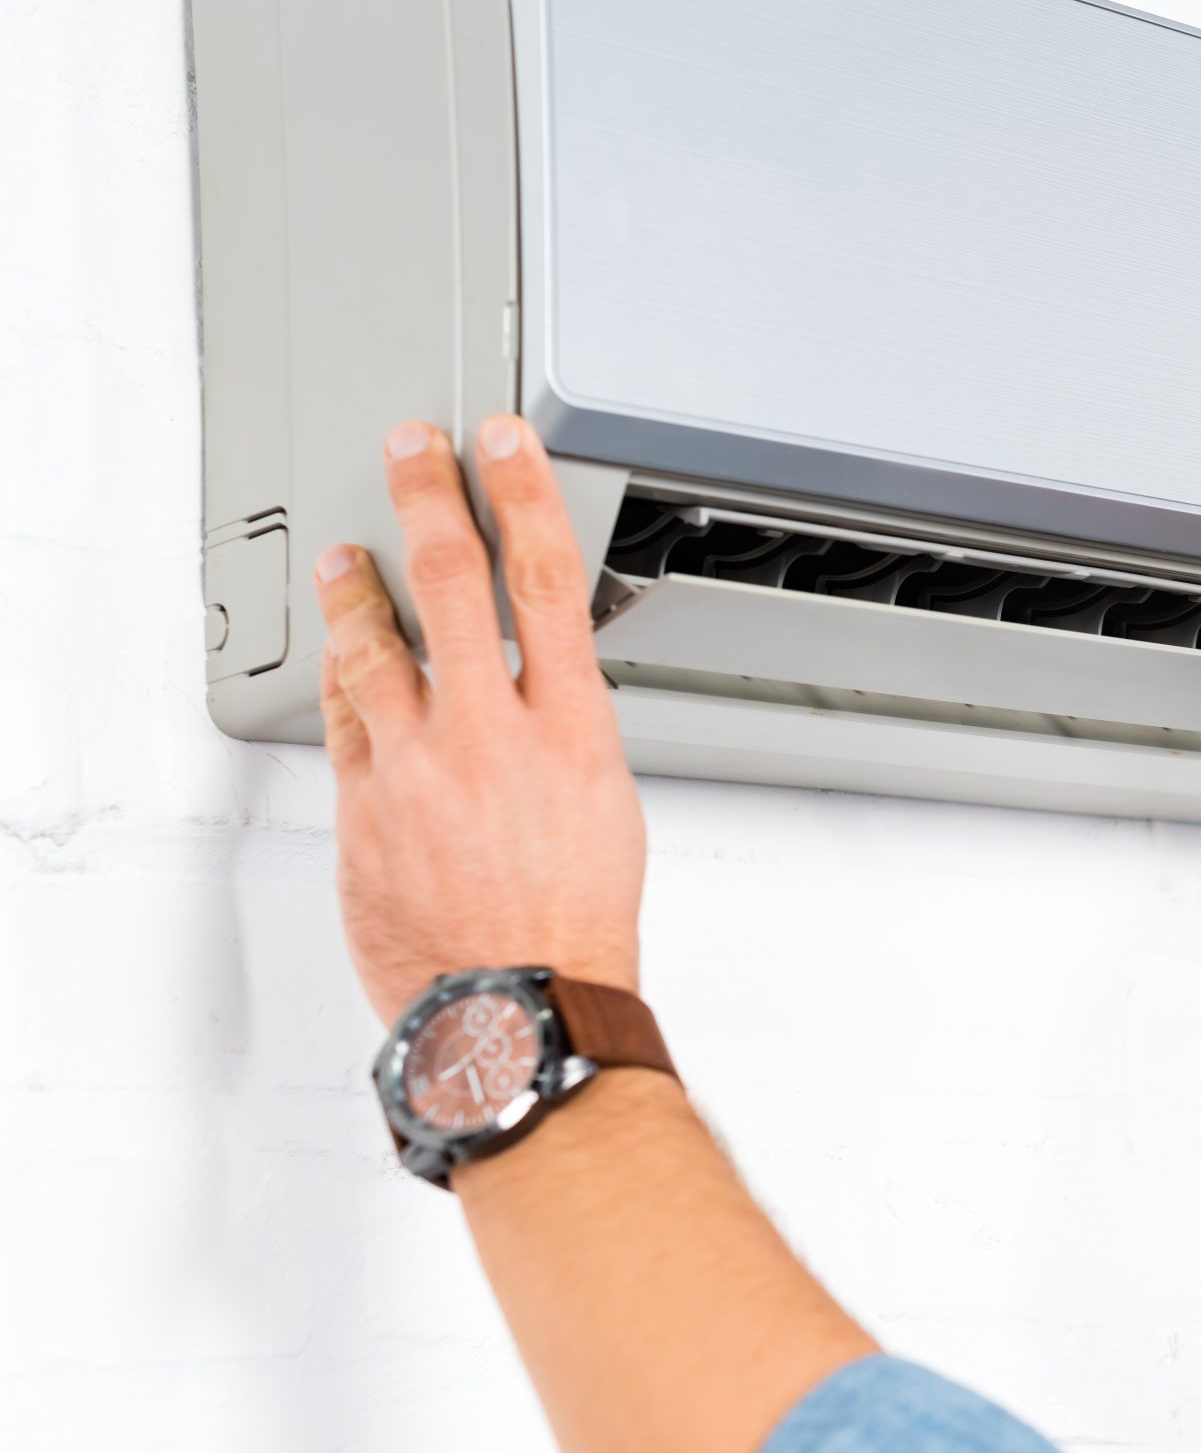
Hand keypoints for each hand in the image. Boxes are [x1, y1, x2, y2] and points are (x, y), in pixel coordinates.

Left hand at [315, 417, 644, 1024]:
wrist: (518, 1008)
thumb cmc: (577, 923)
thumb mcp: (607, 804)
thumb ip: (566, 731)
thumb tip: (544, 686)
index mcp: (571, 730)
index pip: (543, 579)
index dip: (520, 495)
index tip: (501, 444)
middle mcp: (491, 735)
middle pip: (448, 580)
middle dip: (426, 496)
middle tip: (409, 449)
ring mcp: (417, 767)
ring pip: (374, 643)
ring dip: (357, 587)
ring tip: (345, 557)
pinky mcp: (364, 807)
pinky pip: (345, 721)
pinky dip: (344, 681)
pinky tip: (341, 662)